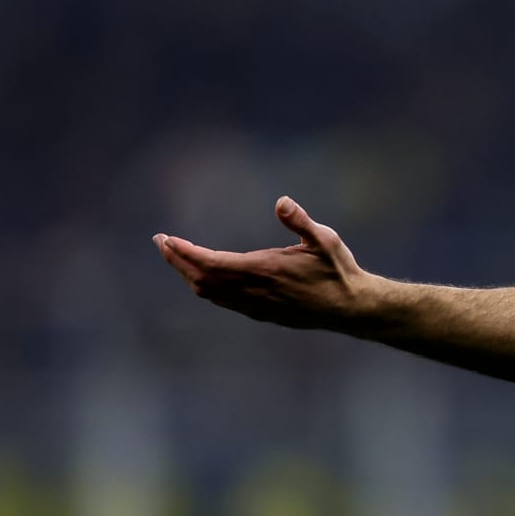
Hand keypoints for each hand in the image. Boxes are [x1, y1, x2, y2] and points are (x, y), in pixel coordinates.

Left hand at [155, 197, 383, 329]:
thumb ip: (301, 221)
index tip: (166, 238)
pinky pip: (225, 302)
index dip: (185, 252)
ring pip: (211, 294)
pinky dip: (207, 288)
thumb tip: (281, 201)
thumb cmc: (340, 271)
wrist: (353, 309)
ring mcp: (257, 306)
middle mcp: (255, 291)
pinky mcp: (263, 314)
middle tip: (162, 242)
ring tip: (177, 258)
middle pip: (202, 280)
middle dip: (178, 261)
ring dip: (190, 275)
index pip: (212, 263)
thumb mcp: (325, 240)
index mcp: (265, 270)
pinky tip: (205, 279)